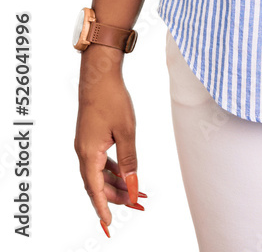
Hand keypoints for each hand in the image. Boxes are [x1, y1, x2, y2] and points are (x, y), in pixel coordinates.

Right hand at [74, 52, 145, 236]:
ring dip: (117, 184)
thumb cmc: (112, 99)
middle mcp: (84, 152)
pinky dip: (113, 170)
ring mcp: (86, 145)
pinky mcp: (91, 138)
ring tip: (137, 192)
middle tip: (138, 204)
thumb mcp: (126, 131)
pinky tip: (126, 174)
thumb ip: (130, 159)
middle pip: (98, 184)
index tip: (109, 224)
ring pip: (100, 173)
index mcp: (89, 153)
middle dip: (117, 196)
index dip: (103, 207)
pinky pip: (101, 162)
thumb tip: (133, 184)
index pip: (95, 189)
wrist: (99, 76)